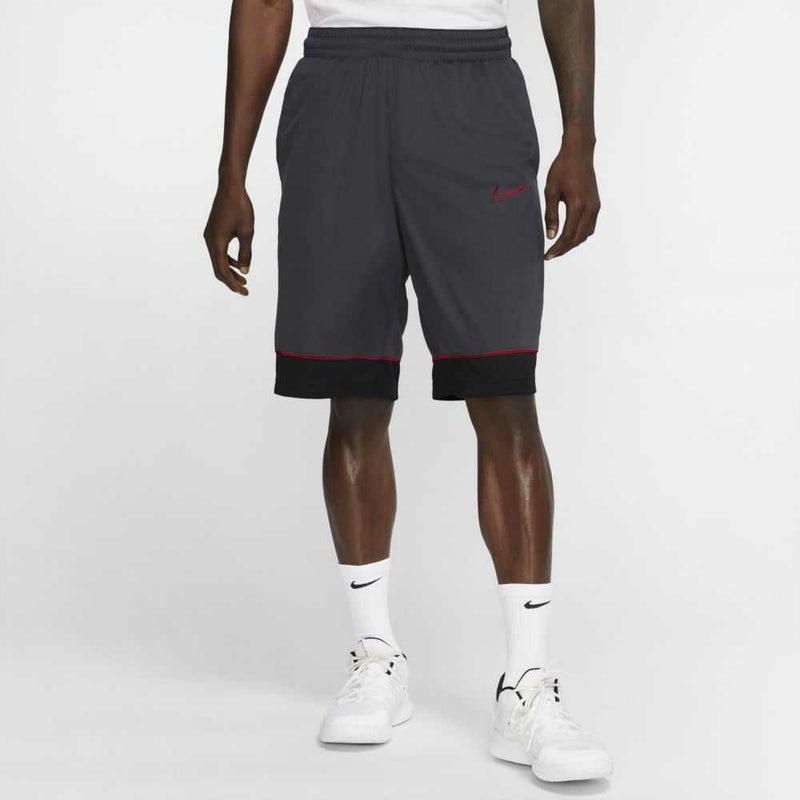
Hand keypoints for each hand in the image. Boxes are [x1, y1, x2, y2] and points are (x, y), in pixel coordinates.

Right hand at [203, 183, 253, 295]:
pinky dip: (227, 260)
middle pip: (218, 268)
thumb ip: (245, 253)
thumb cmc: (240, 208)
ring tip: (243, 279)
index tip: (244, 292)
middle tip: (245, 290)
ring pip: (218, 260)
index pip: (223, 271)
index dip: (233, 284)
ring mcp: (209, 236)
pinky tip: (238, 264)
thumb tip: (245, 271)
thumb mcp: (247, 232)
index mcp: (216, 243)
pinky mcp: (212, 232)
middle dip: (231, 281)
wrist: (230, 187)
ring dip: (229, 271)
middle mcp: (209, 241)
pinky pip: (218, 252)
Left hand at [543, 139, 599, 260]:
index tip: (547, 256)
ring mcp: (595, 207)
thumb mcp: (551, 191)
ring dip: (572, 243)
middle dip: (564, 249)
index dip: (557, 249)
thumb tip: (551, 236)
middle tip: (550, 254)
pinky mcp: (596, 204)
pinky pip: (590, 226)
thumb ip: (551, 215)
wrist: (579, 153)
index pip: (567, 236)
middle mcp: (590, 208)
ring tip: (558, 247)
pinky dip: (580, 234)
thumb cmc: (562, 169)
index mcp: (577, 206)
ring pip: (585, 234)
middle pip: (577, 239)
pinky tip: (569, 235)